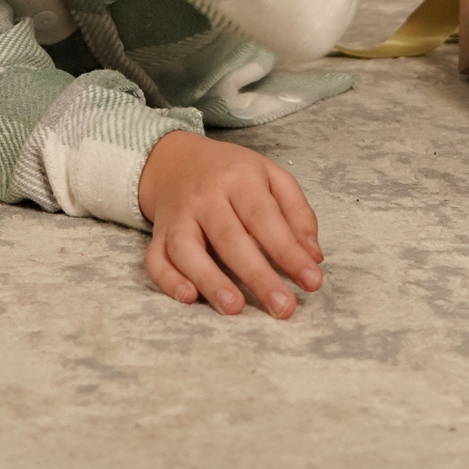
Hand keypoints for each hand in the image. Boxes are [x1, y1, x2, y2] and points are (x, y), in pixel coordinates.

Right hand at [137, 132, 323, 318]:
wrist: (176, 159)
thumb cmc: (232, 174)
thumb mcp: (272, 176)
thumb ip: (298, 213)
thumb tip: (313, 256)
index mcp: (239, 178)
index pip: (265, 217)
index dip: (289, 252)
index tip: (312, 281)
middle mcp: (205, 197)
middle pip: (230, 237)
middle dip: (258, 276)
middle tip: (283, 307)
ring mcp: (178, 216)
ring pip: (187, 250)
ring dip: (210, 280)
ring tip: (234, 308)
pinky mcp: (158, 235)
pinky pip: (155, 259)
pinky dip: (168, 280)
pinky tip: (189, 298)